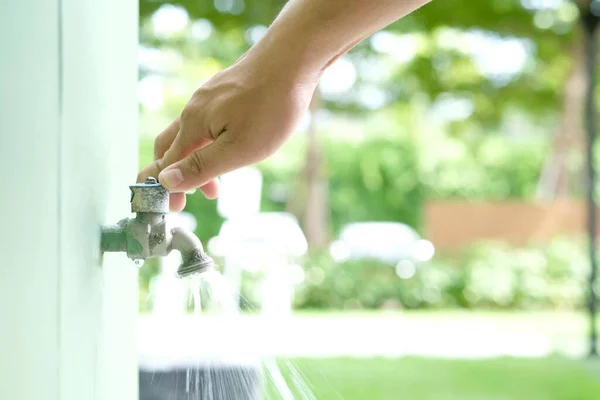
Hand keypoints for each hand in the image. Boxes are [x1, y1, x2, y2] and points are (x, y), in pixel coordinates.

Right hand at [137, 49, 318, 211]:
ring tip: (217, 185)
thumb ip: (201, 167)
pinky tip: (229, 150)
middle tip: (190, 200)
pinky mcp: (225, 91)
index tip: (170, 210)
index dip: (164, 188)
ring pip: (191, 135)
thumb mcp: (238, 149)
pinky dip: (209, 144)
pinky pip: (207, 122)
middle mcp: (195, 109)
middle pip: (171, 147)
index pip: (165, 163)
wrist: (293, 59)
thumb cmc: (271, 106)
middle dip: (176, 176)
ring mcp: (209, 97)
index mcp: (193, 125)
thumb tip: (165, 182)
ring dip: (196, 162)